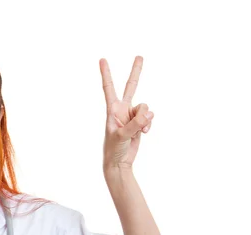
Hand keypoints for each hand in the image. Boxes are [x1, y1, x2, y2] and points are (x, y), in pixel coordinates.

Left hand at [99, 56, 153, 170]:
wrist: (119, 161)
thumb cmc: (114, 149)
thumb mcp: (122, 136)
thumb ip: (135, 124)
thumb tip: (149, 112)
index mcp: (112, 110)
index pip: (109, 88)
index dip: (106, 74)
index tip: (102, 59)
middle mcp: (122, 109)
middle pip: (131, 86)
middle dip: (136, 71)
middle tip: (140, 56)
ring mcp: (132, 115)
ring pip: (145, 107)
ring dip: (145, 118)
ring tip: (140, 131)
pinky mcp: (140, 122)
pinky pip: (150, 116)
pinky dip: (149, 124)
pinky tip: (144, 133)